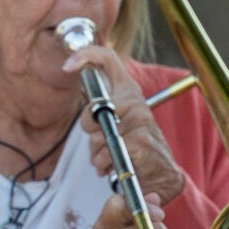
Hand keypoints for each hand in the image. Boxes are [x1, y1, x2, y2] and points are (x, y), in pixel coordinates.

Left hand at [64, 43, 185, 206]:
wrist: (161, 173)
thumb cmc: (134, 147)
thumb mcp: (116, 121)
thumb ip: (99, 108)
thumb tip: (81, 102)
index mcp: (128, 90)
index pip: (108, 57)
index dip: (85, 55)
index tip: (67, 66)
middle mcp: (135, 100)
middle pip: (91, 108)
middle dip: (89, 130)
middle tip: (100, 141)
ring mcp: (140, 119)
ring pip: (96, 137)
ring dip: (97, 153)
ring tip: (111, 156)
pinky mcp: (140, 141)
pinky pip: (106, 153)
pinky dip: (104, 165)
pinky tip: (113, 166)